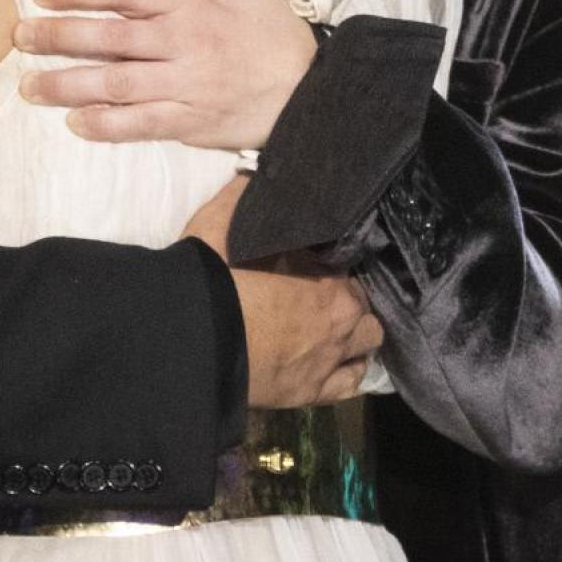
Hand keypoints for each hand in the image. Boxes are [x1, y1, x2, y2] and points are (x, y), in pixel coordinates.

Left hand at [16, 0, 316, 147]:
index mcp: (193, 1)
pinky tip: (74, 122)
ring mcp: (185, 85)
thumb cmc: (275, 29)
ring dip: (67, 84)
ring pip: (116, 84)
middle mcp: (183, 42)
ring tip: (30, 85)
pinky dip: (105, 125)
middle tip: (19, 36)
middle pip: (110, 37)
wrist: (312, 91)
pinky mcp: (190, 122)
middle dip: (59, 36)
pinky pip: (139, 125)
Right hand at [186, 179, 381, 405]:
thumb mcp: (220, 222)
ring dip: (356, 330)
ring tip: (335, 326)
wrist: (193, 339)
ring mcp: (330, 358)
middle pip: (363, 301)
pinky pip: (351, 383)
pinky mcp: (313, 392)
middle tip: (322, 291)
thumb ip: (243, 193)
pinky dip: (349, 371)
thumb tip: (254, 168)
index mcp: (327, 275)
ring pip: (368, 340)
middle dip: (348, 295)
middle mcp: (340, 316)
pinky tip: (339, 363)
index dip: (333, 260)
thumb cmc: (212, 278)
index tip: (318, 259)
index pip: (350, 261)